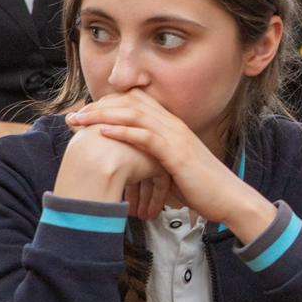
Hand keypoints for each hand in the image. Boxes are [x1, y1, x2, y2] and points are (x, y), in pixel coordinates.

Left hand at [67, 90, 276, 239]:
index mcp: (173, 126)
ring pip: (135, 116)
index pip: (137, 104)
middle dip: (99, 107)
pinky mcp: (177, 153)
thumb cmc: (202, 187)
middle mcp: (174, 125)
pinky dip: (122, 132)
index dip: (109, 105)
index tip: (85, 113)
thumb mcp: (175, 167)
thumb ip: (156, 159)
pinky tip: (103, 132)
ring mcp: (176, 138)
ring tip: (79, 120)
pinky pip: (146, 137)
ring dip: (103, 116)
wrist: (228, 197)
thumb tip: (134, 164)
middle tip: (73, 114)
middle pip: (131, 105)